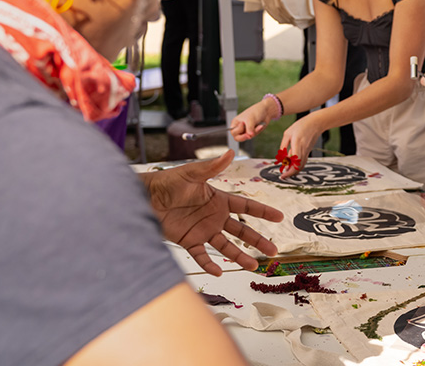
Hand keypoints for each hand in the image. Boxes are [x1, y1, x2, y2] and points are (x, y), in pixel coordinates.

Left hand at [140, 150, 283, 275]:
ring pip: (226, 246)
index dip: (262, 211)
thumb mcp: (191, 173)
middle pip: (241, 230)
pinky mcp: (188, 240)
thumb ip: (212, 167)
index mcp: (218, 199)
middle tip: (273, 251)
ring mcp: (203, 230)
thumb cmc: (168, 182)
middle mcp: (214, 217)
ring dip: (240, 256)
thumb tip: (231, 153)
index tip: (279, 217)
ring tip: (253, 266)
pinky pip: (201, 255)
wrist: (145, 198)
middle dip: (258, 240)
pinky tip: (218, 271)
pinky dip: (210, 264)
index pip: (246, 206)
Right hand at [231, 100, 270, 141]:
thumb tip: (250, 136)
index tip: (243, 124)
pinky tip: (260, 126)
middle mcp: (239, 128)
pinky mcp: (252, 132)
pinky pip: (253, 135)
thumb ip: (249, 128)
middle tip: (249, 135)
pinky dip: (257, 131)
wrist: (265, 111)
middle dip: (244, 136)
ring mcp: (246, 131)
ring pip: (247, 137)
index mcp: (235, 123)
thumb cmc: (255, 112)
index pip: (233, 132)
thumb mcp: (250, 119)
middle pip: (237, 138)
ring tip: (259, 125)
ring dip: (254, 132)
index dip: (238, 130)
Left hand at [279, 115, 322, 175]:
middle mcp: (303, 148)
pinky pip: (303, 161)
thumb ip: (283, 145)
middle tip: (283, 176)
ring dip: (294, 171)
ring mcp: (307, 150)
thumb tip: (281, 157)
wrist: (316, 123)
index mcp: (297, 143)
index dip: (289, 170)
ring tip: (286, 172)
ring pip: (301, 165)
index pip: (295, 161)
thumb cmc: (301, 126)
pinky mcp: (308, 151)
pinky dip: (298, 166)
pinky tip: (292, 166)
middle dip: (291, 174)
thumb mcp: (288, 133)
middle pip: (299, 166)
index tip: (283, 174)